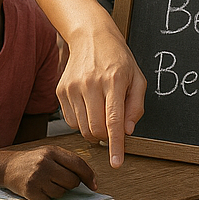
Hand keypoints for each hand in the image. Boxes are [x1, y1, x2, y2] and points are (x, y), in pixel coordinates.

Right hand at [2, 145, 96, 199]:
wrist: (7, 167)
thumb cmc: (34, 160)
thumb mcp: (50, 153)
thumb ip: (68, 162)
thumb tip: (89, 179)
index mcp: (52, 151)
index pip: (78, 164)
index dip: (89, 176)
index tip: (94, 185)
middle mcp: (44, 163)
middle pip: (72, 181)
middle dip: (71, 184)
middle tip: (60, 180)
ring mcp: (36, 178)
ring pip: (61, 193)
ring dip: (57, 191)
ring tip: (46, 182)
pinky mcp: (30, 191)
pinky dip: (46, 197)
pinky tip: (39, 188)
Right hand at [56, 24, 145, 168]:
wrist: (91, 36)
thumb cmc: (118, 58)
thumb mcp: (137, 78)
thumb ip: (136, 106)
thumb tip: (128, 131)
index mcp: (114, 81)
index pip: (113, 120)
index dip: (116, 144)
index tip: (116, 163)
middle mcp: (91, 84)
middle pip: (95, 129)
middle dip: (105, 137)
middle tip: (112, 126)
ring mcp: (73, 88)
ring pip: (82, 128)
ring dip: (93, 130)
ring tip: (100, 111)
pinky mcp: (61, 91)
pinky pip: (70, 121)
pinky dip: (81, 122)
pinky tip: (88, 106)